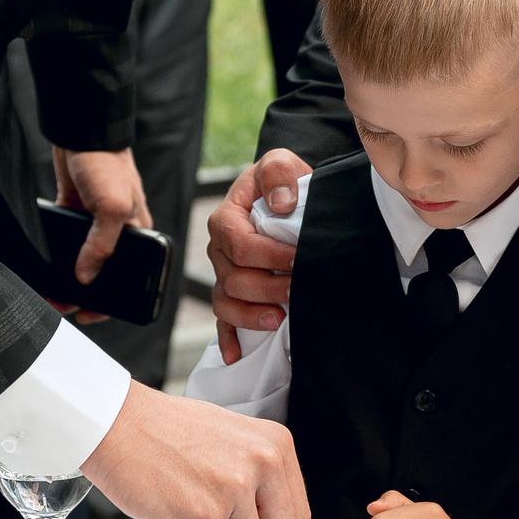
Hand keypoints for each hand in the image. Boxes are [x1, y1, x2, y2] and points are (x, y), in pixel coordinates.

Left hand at [52, 146, 150, 323]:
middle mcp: (118, 230)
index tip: (88, 313)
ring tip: (47, 290)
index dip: (111, 299)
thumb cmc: (108, 165)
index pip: (130, 276)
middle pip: (101, 270)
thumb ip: (102, 246)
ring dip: (64, 275)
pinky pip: (62, 240)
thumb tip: (86, 277)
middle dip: (82, 291)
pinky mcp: (72, 212)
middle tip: (60, 304)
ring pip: (79, 259)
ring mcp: (93, 222)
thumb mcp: (113, 209)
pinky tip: (41, 266)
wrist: (82, 131)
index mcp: (139, 232)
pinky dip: (52, 254)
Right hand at [82, 382, 308, 518]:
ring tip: (185, 516)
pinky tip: (169, 518)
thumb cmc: (162, 430)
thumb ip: (257, 480)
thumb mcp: (230, 441)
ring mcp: (234, 491)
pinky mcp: (203, 516)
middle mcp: (262, 465)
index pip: (296, 511)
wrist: (116, 424)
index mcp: (275, 445)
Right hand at [208, 149, 312, 363]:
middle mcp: (219, 250)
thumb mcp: (280, 163)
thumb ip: (278, 172)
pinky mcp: (232, 293)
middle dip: (268, 287)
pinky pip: (222, 320)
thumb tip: (279, 204)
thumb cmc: (280, 183)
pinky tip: (237, 355)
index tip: (299, 258)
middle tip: (299, 289)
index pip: (241, 244)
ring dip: (252, 315)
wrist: (283, 199)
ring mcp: (223, 274)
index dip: (270, 255)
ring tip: (280, 319)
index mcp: (226, 219)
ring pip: (226, 302)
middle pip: (234, 278)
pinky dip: (228, 339)